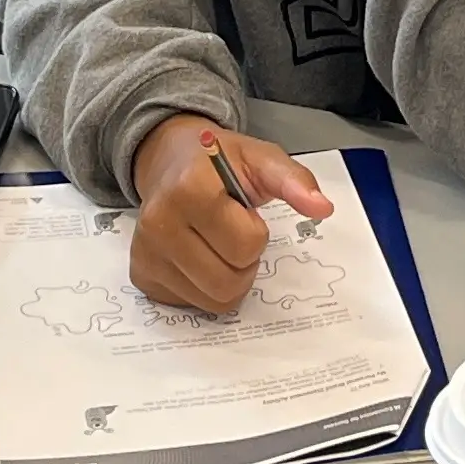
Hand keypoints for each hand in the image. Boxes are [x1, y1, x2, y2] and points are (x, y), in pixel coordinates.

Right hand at [129, 116, 334, 314]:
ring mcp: (146, 252)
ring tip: (217, 245)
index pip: (246, 245)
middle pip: (228, 282)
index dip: (255, 231)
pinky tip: (196, 256)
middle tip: (233, 233)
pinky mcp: (141, 274)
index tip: (241, 210)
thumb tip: (322, 208)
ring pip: (212, 301)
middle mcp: (158, 222)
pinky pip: (191, 304)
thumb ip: (292, 180)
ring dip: (228, 279)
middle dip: (244, 261)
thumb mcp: (259, 158)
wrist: (168, 159)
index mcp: (189, 188)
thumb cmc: (218, 162)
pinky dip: (204, 288)